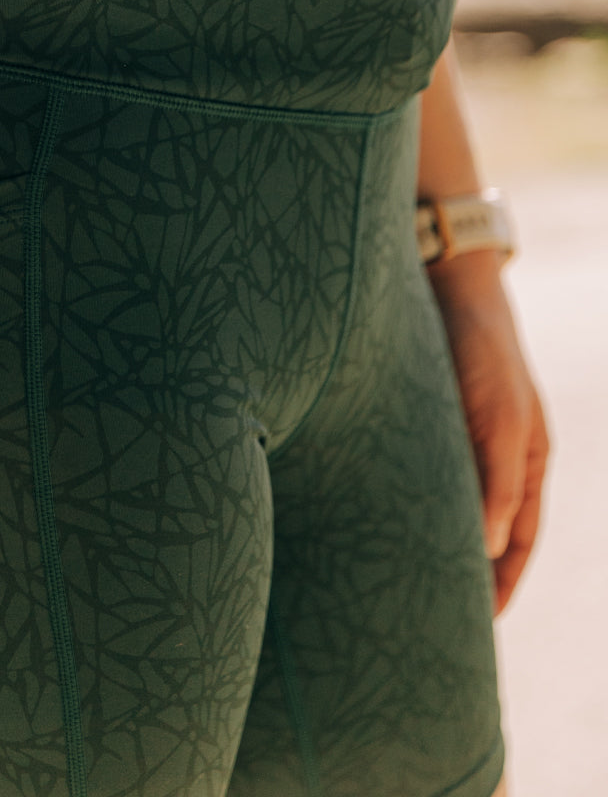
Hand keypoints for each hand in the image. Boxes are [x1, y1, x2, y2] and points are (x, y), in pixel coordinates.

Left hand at [429, 250, 549, 613]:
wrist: (445, 279)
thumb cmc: (481, 348)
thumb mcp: (500, 419)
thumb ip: (497, 483)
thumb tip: (487, 548)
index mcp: (527, 460)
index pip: (519, 539)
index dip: (502, 581)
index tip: (482, 624)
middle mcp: (494, 453)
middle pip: (482, 527)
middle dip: (464, 569)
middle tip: (432, 613)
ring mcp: (457, 434)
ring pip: (444, 504)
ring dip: (429, 538)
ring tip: (398, 579)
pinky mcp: (417, 417)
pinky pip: (416, 474)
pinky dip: (404, 502)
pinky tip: (376, 522)